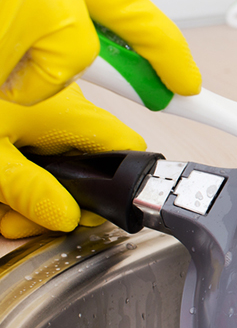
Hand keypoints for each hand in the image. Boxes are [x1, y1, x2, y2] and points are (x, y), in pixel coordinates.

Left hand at [0, 84, 145, 238]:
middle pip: (85, 164)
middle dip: (57, 199)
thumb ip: (31, 191)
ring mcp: (41, 106)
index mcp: (71, 114)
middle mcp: (65, 105)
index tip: (84, 210)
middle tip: (24, 222)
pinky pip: (33, 146)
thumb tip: (67, 215)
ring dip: (32, 191)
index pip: (127, 149)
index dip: (119, 185)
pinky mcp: (19, 109)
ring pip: (55, 159)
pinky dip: (17, 170)